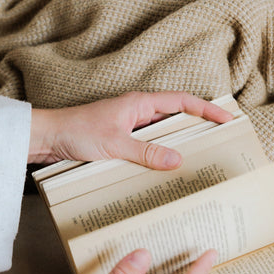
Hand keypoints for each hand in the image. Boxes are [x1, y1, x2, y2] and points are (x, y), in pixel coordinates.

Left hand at [28, 91, 232, 168]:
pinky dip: (160, 156)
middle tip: (221, 141)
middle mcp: (137, 112)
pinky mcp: (120, 141)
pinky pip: (148, 147)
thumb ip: (147, 153)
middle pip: (176, 117)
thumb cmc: (76, 132)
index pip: (183, 102)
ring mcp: (129, 127)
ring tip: (200, 159)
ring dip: (179, 144)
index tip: (228, 119)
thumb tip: (177, 160)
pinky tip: (166, 171)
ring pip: (162, 134)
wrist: (46, 138)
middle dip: (199, 127)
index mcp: (140, 103)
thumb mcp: (115, 144)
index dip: (207, 110)